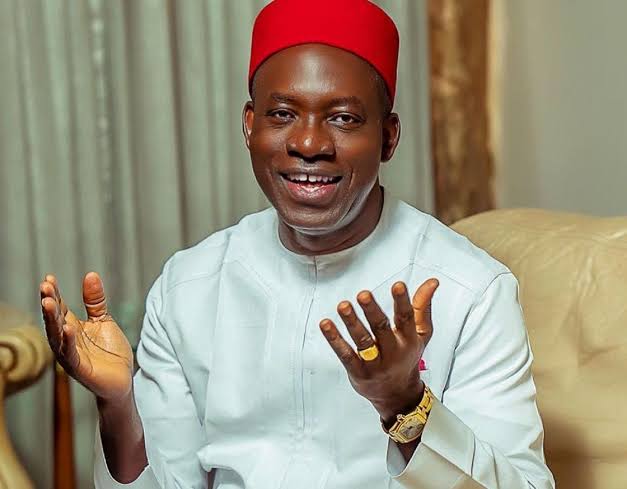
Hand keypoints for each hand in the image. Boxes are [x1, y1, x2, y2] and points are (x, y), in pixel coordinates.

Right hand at [40, 272, 133, 402]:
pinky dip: (68, 341)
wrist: (123, 380)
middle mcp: (67, 341)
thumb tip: (90, 274)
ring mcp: (71, 355)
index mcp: (71, 328)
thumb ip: (96, 301)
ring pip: (57, 336)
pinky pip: (71, 354)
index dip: (54, 293)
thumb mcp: (104, 321)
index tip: (49, 278)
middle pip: (54, 319)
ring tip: (49, 302)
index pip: (59, 308)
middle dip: (49, 303)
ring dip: (52, 320)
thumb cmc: (110, 351)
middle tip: (45, 286)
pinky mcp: (80, 368)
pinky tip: (68, 328)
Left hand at [320, 279, 438, 422]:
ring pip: (363, 342)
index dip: (403, 301)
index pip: (406, 318)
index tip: (398, 285)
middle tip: (363, 294)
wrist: (397, 395)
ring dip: (352, 323)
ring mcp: (375, 364)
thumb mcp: (420, 333)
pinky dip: (334, 339)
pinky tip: (325, 324)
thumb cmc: (407, 356)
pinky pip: (345, 354)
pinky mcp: (358, 372)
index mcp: (408, 340)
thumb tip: (433, 281)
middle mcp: (393, 352)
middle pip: (382, 329)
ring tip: (343, 306)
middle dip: (372, 311)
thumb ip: (423, 306)